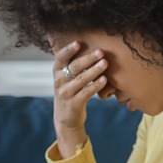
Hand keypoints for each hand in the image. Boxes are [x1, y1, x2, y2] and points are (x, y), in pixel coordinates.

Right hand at [51, 39, 107, 157]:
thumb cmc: (70, 93)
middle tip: (100, 52)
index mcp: (57, 72)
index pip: (60, 58)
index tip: (79, 42)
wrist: (66, 119)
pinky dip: (96, 85)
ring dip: (94, 70)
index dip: (69, 50)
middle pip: (74, 67)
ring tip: (105, 63)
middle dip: (88, 58)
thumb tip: (90, 47)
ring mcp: (66, 93)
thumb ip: (73, 65)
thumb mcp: (66, 79)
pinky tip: (104, 80)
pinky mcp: (74, 104)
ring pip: (82, 79)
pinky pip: (86, 92)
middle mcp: (59, 82)